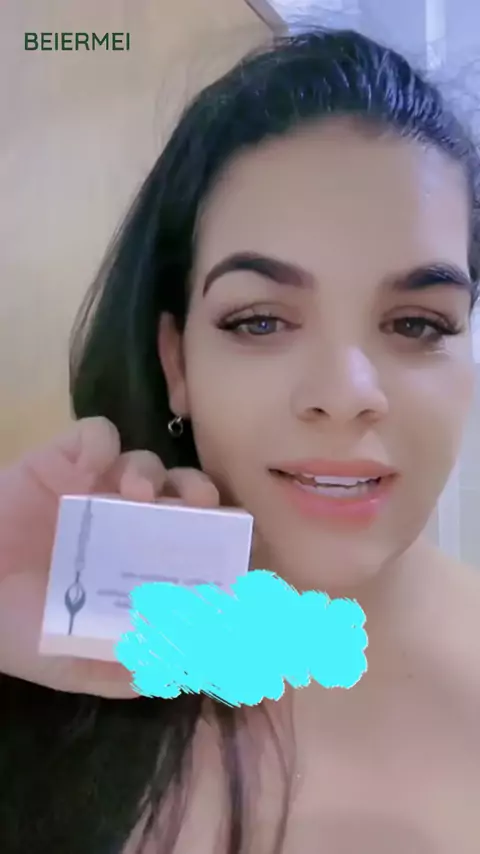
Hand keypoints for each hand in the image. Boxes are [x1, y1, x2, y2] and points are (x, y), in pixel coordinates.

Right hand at [0, 417, 218, 697]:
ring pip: (144, 461)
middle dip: (197, 491)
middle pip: (179, 490)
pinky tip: (92, 464)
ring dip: (151, 471)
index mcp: (136, 560)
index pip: (192, 537)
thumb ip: (121, 668)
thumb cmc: (16, 626)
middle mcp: (124, 520)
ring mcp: (93, 487)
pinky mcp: (59, 460)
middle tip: (199, 503)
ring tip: (136, 493)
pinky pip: (95, 434)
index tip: (230, 545)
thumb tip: (181, 676)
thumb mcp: (72, 659)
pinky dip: (102, 441)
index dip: (216, 535)